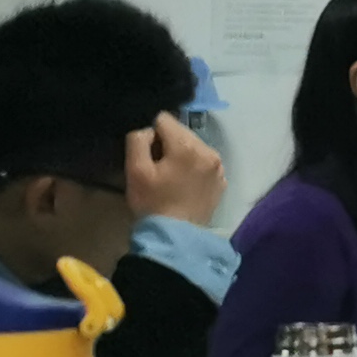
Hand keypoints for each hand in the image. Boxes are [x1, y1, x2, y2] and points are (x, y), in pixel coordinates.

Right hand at [125, 112, 225, 226]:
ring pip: (193, 146)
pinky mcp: (221, 181)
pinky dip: (193, 167)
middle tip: (157, 167)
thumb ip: (138, 139)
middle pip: (181, 132)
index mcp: (188, 146)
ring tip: (170, 177)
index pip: (164, 119)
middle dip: (167, 143)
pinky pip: (203, 162)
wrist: (176, 237)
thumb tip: (149, 129)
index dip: (150, 132)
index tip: (146, 153)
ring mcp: (219, 167)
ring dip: (180, 155)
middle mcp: (209, 151)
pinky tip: (183, 185)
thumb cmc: (153, 203)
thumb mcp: (135, 170)